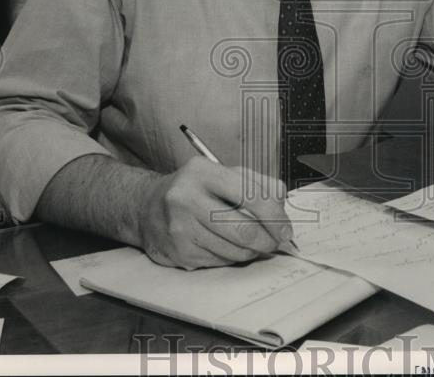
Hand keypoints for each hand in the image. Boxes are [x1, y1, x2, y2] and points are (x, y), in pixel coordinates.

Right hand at [138, 157, 293, 269]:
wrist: (147, 208)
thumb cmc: (195, 189)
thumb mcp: (224, 174)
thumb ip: (258, 184)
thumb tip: (282, 210)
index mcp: (202, 172)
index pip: (250, 195)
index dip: (275, 216)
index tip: (286, 229)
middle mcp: (186, 199)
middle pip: (243, 230)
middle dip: (267, 240)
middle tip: (276, 242)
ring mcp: (180, 228)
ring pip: (234, 251)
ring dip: (252, 251)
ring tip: (253, 243)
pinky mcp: (178, 253)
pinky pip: (220, 262)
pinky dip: (232, 257)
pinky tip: (227, 246)